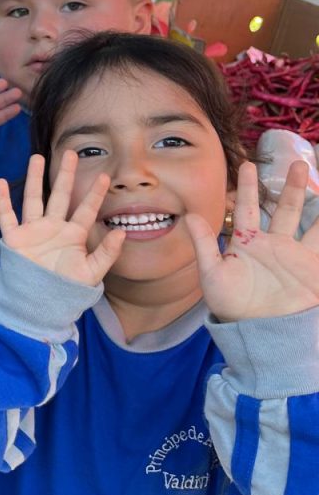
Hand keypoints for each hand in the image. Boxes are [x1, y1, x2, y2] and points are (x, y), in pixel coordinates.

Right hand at [0, 151, 125, 286]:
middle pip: (60, 195)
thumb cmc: (67, 289)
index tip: (106, 177)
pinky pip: (7, 216)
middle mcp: (53, 227)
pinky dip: (2, 201)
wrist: (39, 304)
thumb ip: (107, 253)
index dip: (95, 194)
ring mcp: (33, 231)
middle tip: (71, 153)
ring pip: (33, 199)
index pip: (86, 210)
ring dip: (34, 179)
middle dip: (66, 175)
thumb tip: (121, 232)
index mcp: (73, 235)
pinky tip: (0, 183)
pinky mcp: (14, 238)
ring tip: (37, 158)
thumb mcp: (92, 273)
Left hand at [190, 160, 318, 321]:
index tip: (248, 164)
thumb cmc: (232, 305)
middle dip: (290, 187)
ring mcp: (295, 254)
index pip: (248, 208)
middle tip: (297, 162)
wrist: (261, 331)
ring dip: (311, 200)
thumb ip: (204, 244)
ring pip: (306, 219)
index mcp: (246, 242)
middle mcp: (272, 244)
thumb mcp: (212, 273)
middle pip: (283, 208)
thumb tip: (188, 215)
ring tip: (313, 174)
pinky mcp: (312, 266)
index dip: (247, 187)